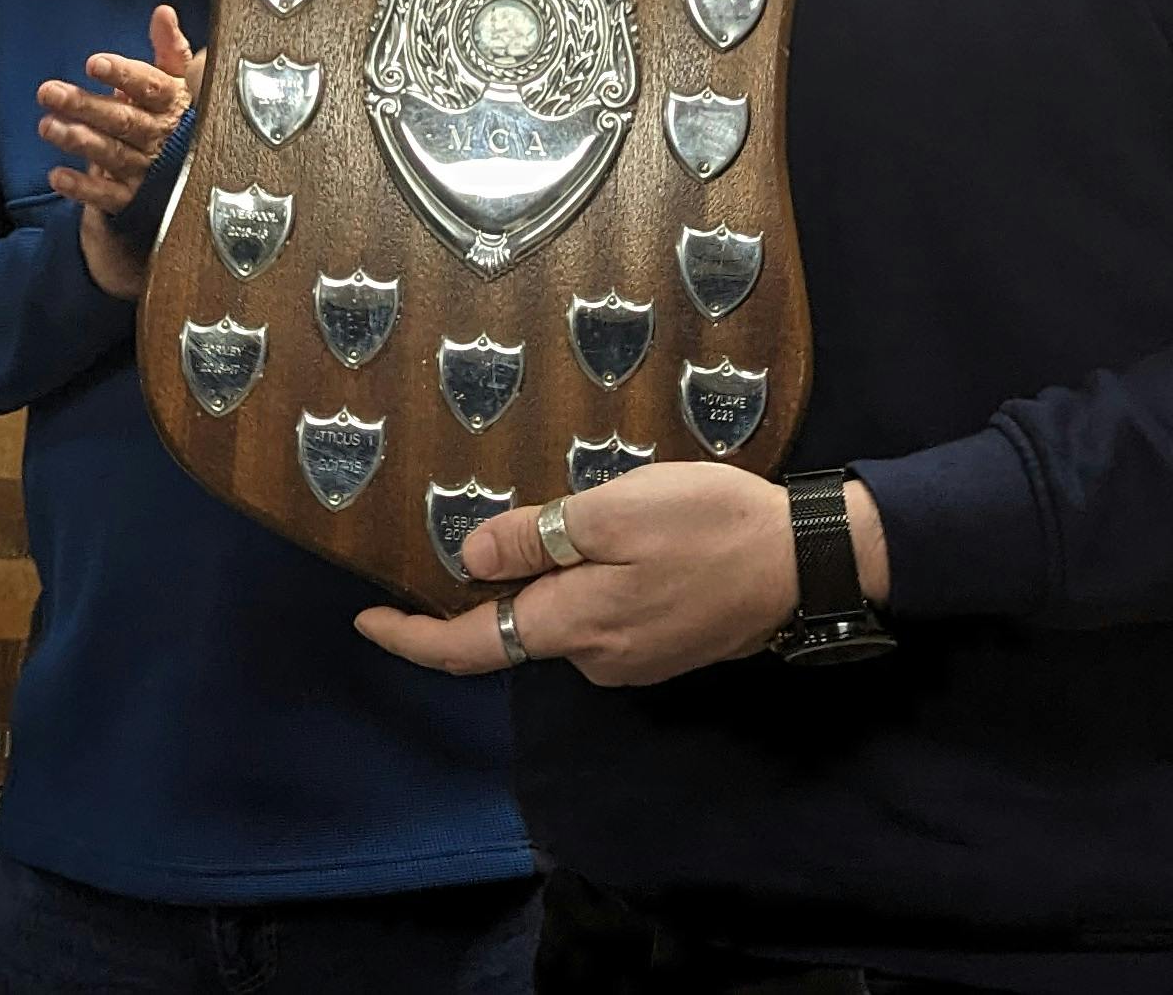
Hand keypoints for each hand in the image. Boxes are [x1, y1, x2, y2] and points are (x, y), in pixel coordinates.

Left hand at [42, 4, 194, 299]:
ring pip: (112, 154)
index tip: (94, 63)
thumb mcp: (176, 79)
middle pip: (122, 119)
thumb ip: (168, 48)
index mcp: (172, 103)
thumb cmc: (173, 114)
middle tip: (47, 92)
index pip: (149, 86)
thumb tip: (163, 12)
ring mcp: (148, 169)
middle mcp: (160, 136)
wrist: (190, 172)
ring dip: (78, 141)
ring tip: (47, 126)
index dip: (123, 75)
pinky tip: (57, 177)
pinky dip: (83, 189)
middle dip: (85, 105)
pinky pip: (108, 195)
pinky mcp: (134, 199)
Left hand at [353, 461, 880, 686]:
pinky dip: (594, 585)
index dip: (411, 637)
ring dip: (559, 579)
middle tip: (521, 517)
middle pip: (519, 628)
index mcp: (572, 624)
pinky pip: (603, 620)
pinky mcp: (664, 650)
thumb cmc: (710, 525)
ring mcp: (633, 661)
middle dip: (504, 583)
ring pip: (566, 620)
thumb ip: (538, 540)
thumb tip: (469, 561)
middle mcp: (595, 658)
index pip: (468, 646)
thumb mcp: (614, 512)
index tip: (366, 620)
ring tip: (601, 517)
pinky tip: (632, 545)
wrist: (807, 562)